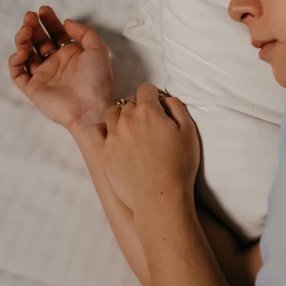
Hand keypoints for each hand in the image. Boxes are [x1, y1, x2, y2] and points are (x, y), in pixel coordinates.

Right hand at [8, 6, 114, 130]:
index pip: (56, 34)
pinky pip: (17, 73)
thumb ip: (85, 32)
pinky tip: (21, 53)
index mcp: (72, 55)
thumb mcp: (99, 50)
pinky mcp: (33, 88)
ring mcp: (44, 76)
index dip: (49, 21)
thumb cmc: (97, 81)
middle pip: (39, 41)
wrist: (90, 108)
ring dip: (23, 40)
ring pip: (26, 54)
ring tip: (26, 31)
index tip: (44, 10)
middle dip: (33, 27)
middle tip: (31, 17)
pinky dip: (15, 61)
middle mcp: (56, 64)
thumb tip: (67, 22)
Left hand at [98, 83, 200, 213]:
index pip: (146, 89)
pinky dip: (104, 129)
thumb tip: (165, 99)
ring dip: (121, 116)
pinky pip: (96, 131)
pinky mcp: (104, 153)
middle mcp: (127, 119)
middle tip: (150, 124)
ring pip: (112, 113)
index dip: (154, 95)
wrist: (160, 197)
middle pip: (129, 101)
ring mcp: (113, 136)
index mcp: (148, 111)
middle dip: (139, 107)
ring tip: (132, 130)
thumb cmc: (180, 166)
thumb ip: (177, 107)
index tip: (159, 107)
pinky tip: (114, 136)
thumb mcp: (189, 131)